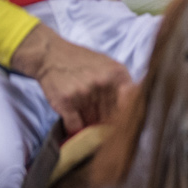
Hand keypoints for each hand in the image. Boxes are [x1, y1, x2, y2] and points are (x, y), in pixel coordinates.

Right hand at [9, 24, 132, 134]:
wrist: (50, 56)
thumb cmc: (82, 62)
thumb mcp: (109, 66)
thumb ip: (123, 84)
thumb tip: (136, 109)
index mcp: (118, 75)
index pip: (131, 105)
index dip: (128, 118)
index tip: (125, 125)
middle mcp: (103, 84)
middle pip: (112, 116)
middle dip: (108, 124)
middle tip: (104, 127)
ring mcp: (84, 93)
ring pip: (94, 122)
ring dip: (91, 126)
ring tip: (87, 122)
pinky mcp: (66, 102)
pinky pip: (75, 126)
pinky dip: (76, 131)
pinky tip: (76, 128)